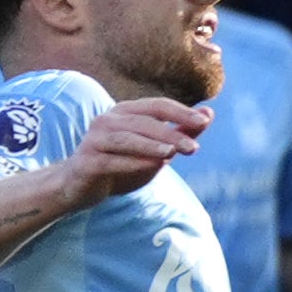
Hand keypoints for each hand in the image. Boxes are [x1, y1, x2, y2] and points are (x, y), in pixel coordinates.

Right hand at [68, 99, 207, 202]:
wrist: (81, 186)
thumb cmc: (123, 163)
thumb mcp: (156, 149)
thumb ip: (181, 132)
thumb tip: (209, 114)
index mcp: (126, 112)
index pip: (157, 105)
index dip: (181, 112)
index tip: (203, 121)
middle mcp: (108, 120)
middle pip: (144, 122)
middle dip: (171, 133)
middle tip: (194, 148)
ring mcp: (94, 140)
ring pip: (126, 139)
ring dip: (150, 145)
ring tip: (172, 153)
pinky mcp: (86, 161)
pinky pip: (111, 160)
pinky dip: (132, 163)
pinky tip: (152, 166)